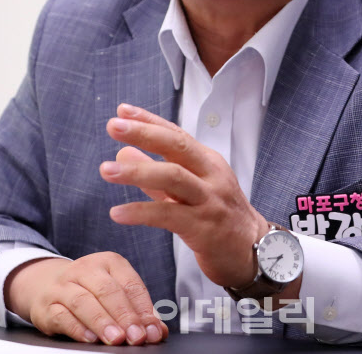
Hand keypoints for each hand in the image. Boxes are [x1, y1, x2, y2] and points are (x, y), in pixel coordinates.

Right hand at [4, 252, 167, 344]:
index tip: (152, 329)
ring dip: (103, 322)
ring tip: (117, 338)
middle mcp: (86, 269)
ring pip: (84, 302)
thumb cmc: (90, 290)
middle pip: (108, 290)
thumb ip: (136, 309)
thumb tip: (157, 330)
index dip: (143, 308)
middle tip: (136, 336)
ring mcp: (64, 285)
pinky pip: (63, 315)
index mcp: (109, 262)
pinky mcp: (48, 305)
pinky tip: (91, 338)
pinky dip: (78, 328)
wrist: (47, 284)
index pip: (130, 283)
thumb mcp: (114, 291)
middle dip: (125, 315)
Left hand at [100, 104, 269, 288]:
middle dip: (144, 133)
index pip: (176, 134)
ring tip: (106, 170)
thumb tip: (124, 153)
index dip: (149, 120)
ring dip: (138, 171)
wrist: (255, 252)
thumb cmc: (220, 218)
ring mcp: (209, 200)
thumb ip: (155, 175)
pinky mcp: (204, 228)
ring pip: (173, 177)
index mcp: (208, 162)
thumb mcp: (189, 191)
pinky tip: (118, 213)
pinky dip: (141, 211)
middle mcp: (211, 175)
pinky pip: (168, 215)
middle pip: (177, 146)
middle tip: (113, 126)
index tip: (123, 110)